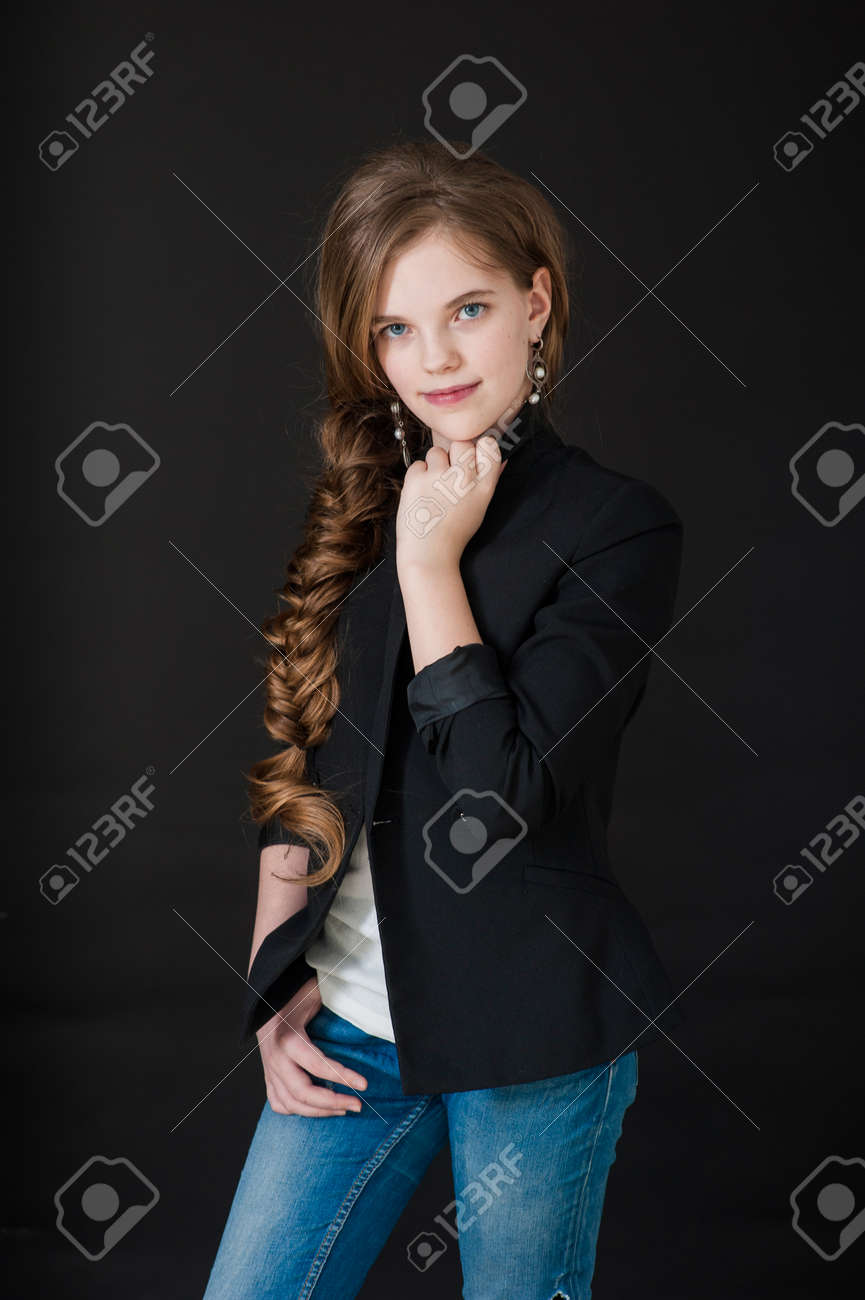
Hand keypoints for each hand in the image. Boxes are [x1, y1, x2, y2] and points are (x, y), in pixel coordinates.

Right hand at [256, 975, 367, 1115]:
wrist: (266, 993)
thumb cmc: (294, 991)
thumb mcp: (315, 994)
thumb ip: (335, 1003)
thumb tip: (363, 1008)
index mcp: (287, 1037)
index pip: (317, 1065)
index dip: (342, 1077)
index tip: (363, 1085)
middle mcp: (275, 1057)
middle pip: (301, 1093)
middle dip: (331, 1103)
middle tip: (357, 1104)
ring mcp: (269, 1068)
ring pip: (290, 1103)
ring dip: (319, 1111)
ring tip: (343, 1108)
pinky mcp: (268, 1074)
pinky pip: (278, 1102)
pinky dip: (297, 1110)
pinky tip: (316, 1108)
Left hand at [396, 433, 507, 572]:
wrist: (429, 554)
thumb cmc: (455, 533)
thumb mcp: (479, 508)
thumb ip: (489, 480)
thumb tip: (501, 458)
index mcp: (483, 487)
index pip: (488, 446)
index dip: (478, 448)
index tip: (472, 458)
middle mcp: (464, 480)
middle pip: (461, 443)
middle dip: (454, 454)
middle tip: (448, 475)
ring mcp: (439, 478)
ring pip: (436, 452)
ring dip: (433, 466)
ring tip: (433, 488)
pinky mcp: (416, 480)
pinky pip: (417, 465)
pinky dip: (417, 477)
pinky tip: (420, 495)